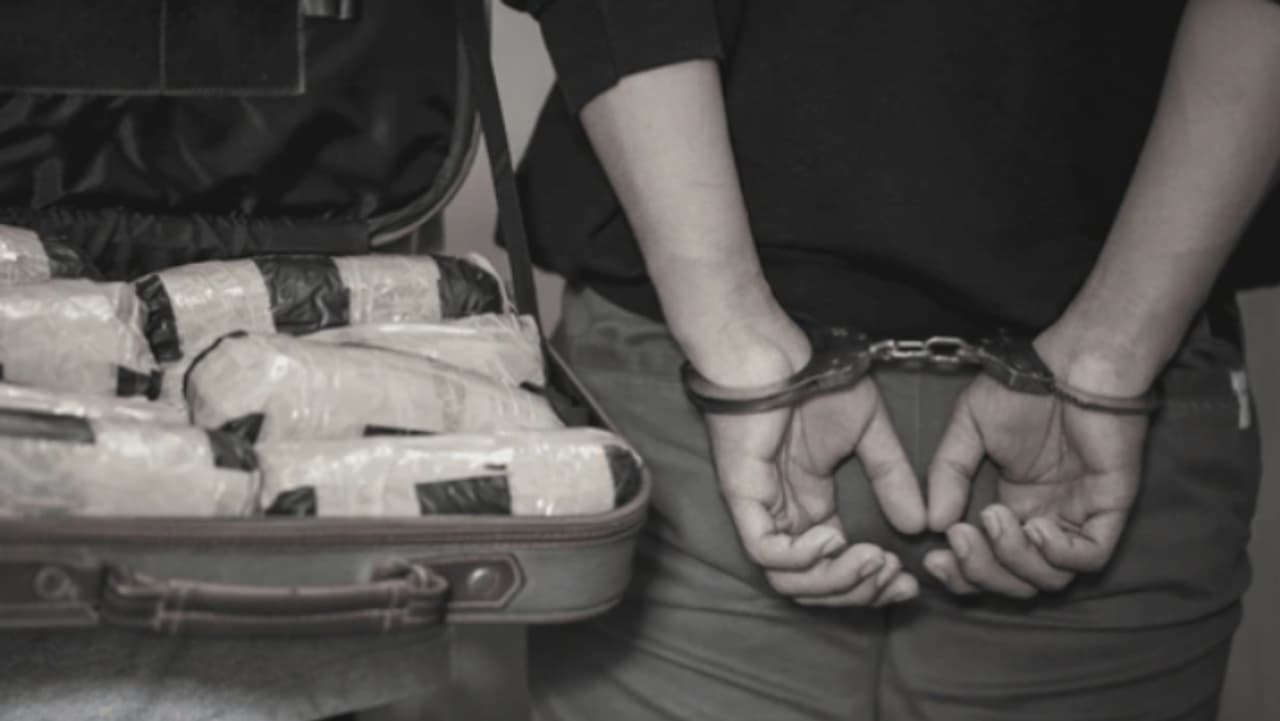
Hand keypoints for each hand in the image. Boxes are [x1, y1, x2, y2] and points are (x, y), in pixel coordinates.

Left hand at [699, 320, 926, 606]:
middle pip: (814, 585)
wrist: (775, 349)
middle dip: (858, 591)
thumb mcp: (869, 433)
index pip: (836, 566)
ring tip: (871, 560)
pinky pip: (764, 551)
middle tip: (894, 577)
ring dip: (836, 581)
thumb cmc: (815, 380)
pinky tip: (833, 539)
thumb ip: (890, 478)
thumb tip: (917, 525)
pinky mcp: (742, 495)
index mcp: (810, 503)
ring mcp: (761, 507)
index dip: (871, 583)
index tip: (910, 580)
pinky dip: (801, 558)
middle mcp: (784, 514)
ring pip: (788, 580)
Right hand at [922, 334, 1148, 597]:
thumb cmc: (1023, 388)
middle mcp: (1044, 519)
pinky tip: (1034, 526)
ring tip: (994, 517)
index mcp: (1012, 507)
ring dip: (1014, 560)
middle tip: (960, 535)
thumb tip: (931, 524)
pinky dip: (1059, 554)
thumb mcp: (967, 429)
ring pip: (1050, 578)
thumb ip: (948, 474)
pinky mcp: (1109, 507)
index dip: (960, 573)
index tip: (931, 558)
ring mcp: (1077, 516)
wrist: (1072, 362)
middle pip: (1015, 582)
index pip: (987, 565)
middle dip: (981, 571)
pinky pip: (1090, 557)